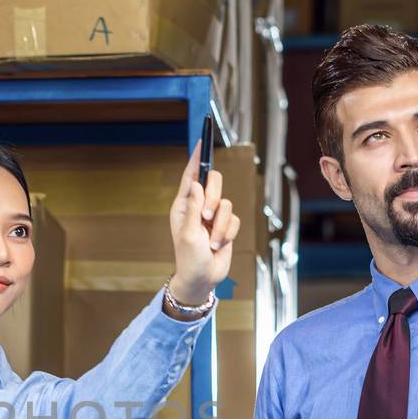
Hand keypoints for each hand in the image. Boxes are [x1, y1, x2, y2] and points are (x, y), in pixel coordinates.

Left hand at [166, 144, 239, 310]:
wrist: (203, 278)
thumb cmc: (189, 258)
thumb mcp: (188, 234)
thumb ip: (193, 208)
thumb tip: (196, 183)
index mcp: (183, 205)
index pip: (190, 175)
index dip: (197, 158)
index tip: (202, 140)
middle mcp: (198, 206)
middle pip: (213, 182)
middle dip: (214, 198)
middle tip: (208, 216)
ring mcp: (212, 215)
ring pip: (226, 203)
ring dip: (220, 225)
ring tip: (212, 240)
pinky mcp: (225, 226)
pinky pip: (234, 219)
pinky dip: (227, 233)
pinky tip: (218, 245)